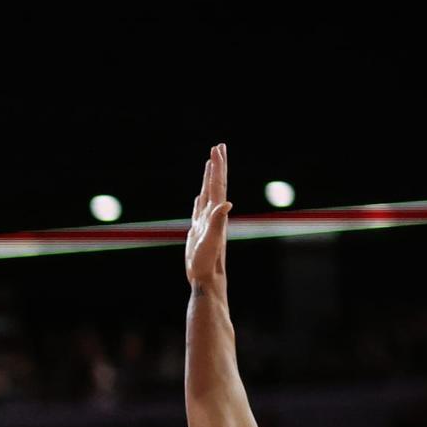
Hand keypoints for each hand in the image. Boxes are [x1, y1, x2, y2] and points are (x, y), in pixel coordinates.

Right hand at [185, 144, 232, 288]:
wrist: (206, 279)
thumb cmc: (208, 263)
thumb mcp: (211, 241)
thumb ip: (218, 222)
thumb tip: (227, 204)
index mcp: (216, 214)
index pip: (217, 185)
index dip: (218, 167)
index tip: (217, 149)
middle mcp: (213, 215)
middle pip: (216, 185)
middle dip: (217, 166)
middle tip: (218, 147)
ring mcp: (206, 223)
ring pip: (208, 194)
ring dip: (209, 179)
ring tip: (210, 165)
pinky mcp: (198, 231)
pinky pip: (199, 209)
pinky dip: (201, 198)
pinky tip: (200, 196)